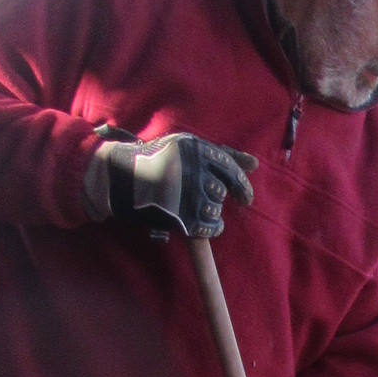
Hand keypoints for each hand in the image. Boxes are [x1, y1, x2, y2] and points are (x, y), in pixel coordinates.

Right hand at [84, 133, 256, 238]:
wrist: (122, 177)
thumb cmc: (160, 160)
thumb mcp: (188, 149)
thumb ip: (223, 155)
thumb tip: (255, 164)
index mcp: (195, 149)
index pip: (230, 168)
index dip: (241, 185)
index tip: (245, 197)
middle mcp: (192, 170)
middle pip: (220, 190)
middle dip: (215, 196)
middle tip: (201, 196)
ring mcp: (185, 195)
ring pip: (215, 208)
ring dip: (211, 211)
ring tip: (196, 207)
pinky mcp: (180, 217)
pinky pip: (210, 227)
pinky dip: (211, 228)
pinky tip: (203, 223)